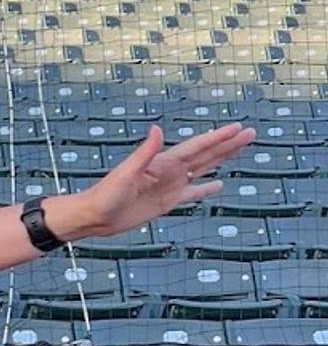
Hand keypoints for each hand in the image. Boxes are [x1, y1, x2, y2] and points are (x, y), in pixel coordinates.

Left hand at [50, 123, 255, 240]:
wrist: (95, 217)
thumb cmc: (105, 195)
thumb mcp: (126, 173)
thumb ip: (144, 153)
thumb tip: (157, 130)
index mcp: (163, 162)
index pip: (198, 147)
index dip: (219, 137)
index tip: (238, 128)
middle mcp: (169, 171)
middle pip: (206, 155)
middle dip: (228, 145)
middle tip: (250, 133)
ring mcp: (170, 186)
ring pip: (203, 170)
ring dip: (222, 160)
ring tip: (241, 150)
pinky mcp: (167, 203)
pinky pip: (192, 194)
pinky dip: (206, 190)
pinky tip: (219, 185)